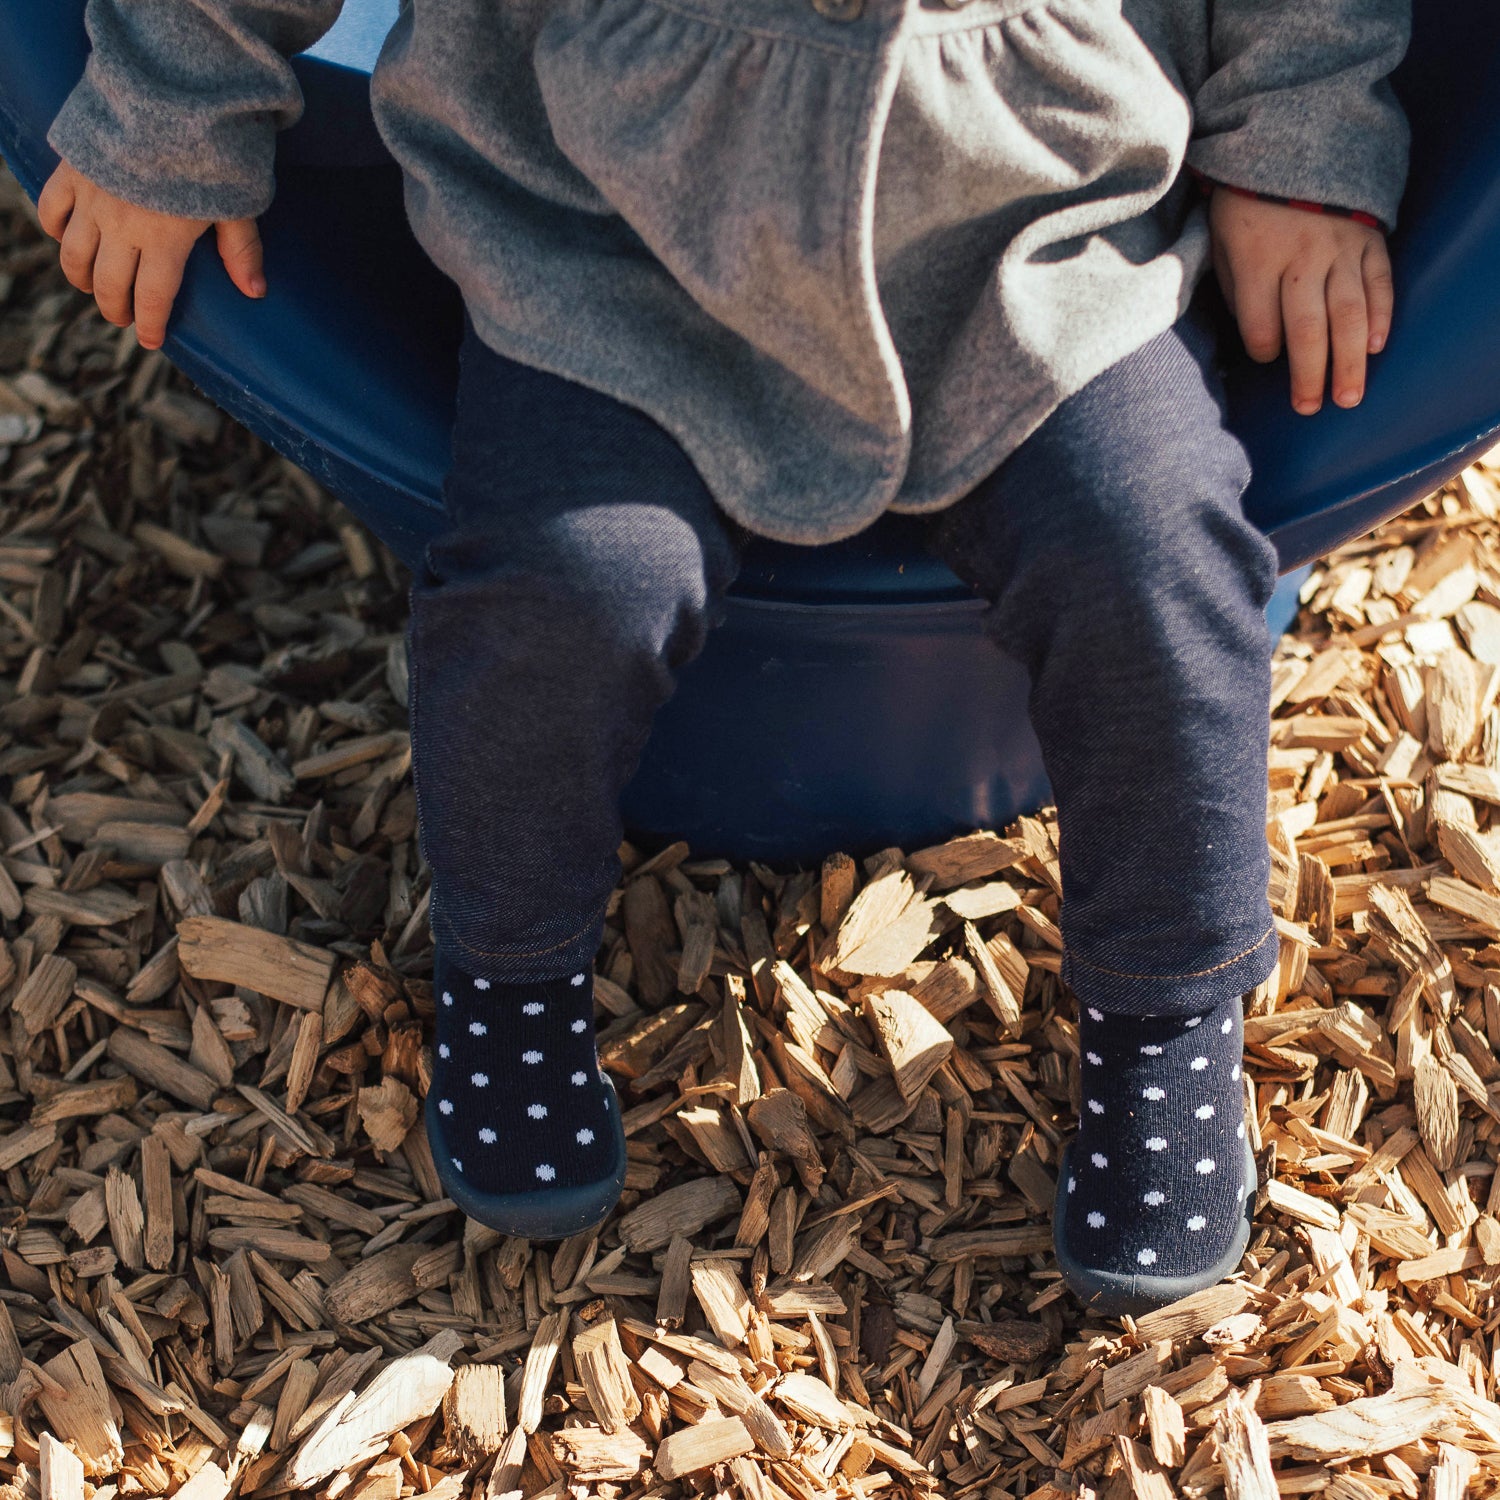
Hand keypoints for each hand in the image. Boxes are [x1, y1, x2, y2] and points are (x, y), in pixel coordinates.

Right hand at [37, 158, 264, 350]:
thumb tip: (255, 292)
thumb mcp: (238, 202)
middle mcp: (122, 227)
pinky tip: (64, 238)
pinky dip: (54, 227)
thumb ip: (242, 249)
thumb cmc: (213, 150)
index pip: (152, 298)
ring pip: (74, 254)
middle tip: (122, 318)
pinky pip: (52, 208)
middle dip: (115, 308)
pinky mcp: (72, 170)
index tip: (152, 340)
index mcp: (164, 241)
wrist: (168, 92)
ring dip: (82, 277)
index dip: (150, 325)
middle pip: (109, 283)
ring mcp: (92, 199)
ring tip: (93, 287)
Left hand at [1208, 186, 1392, 414]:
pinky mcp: (1370, 239)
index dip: (1263, 348)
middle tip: (1311, 408)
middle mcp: (1303, 258)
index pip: (1261, 324)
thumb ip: (1233, 287)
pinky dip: (1381, 315)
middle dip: (1309, 374)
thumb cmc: (1245, 204)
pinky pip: (1381, 282)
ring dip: (1349, 360)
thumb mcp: (1220, 241)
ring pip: (1350, 313)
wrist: (1293, 140)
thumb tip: (1249, 337)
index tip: (1265, 358)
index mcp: (1258, 260)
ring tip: (1348, 396)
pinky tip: (1376, 347)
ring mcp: (1342, 249)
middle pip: (1309, 328)